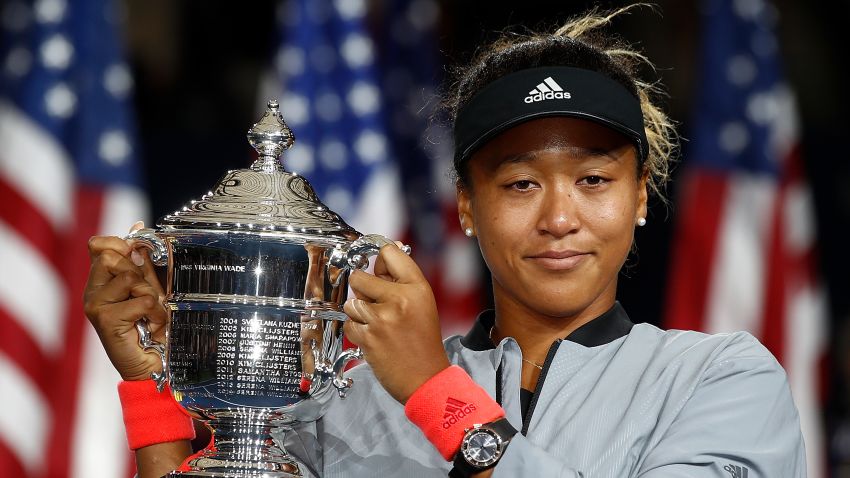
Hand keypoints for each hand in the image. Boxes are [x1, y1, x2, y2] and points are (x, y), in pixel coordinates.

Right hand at [83, 222, 167, 381]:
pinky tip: (151, 325)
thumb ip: (142, 261)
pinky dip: (155, 313)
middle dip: (138, 272)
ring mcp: (95, 305)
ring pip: (129, 277)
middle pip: (110, 256)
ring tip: (150, 313)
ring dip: (150, 295)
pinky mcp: (104, 319)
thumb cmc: (150, 328)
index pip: (98, 245)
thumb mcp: (149, 288)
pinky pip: (141, 301)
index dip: (120, 243)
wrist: (152, 364)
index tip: (138, 254)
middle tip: (146, 295)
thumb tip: (138, 226)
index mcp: (101, 281)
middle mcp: (92, 292)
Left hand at [343, 243, 449, 403]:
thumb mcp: (423, 303)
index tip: (374, 263)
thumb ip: (403, 279)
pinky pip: (349, 323)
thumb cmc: (424, 342)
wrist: (426, 378)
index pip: (389, 253)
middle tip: (376, 303)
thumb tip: (384, 254)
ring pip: (352, 302)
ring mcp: (382, 318)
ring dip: (359, 313)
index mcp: (417, 288)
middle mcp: (399, 299)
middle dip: (363, 289)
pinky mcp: (368, 337)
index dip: (378, 258)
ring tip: (377, 324)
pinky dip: (357, 330)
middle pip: (360, 276)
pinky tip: (373, 337)